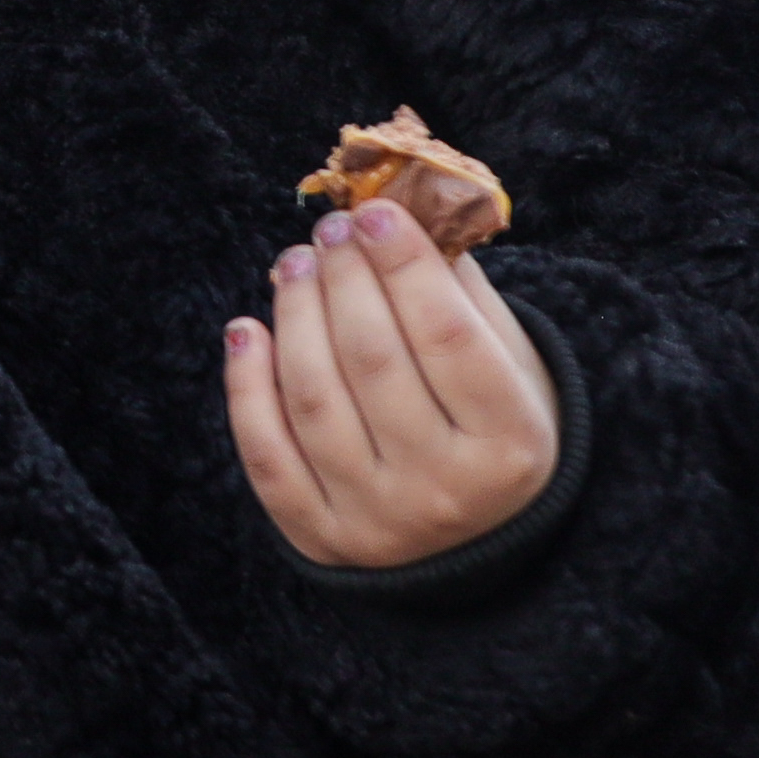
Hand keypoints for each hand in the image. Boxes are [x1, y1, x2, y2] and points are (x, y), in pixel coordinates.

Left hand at [223, 199, 560, 569]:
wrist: (478, 545)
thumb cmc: (494, 431)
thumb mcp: (512, 366)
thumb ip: (461, 293)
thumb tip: (396, 212)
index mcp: (510, 442)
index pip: (448, 336)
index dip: (405, 266)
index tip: (373, 213)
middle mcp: (444, 489)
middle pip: (373, 360)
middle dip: (343, 279)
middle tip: (329, 229)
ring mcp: (377, 519)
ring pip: (313, 400)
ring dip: (295, 316)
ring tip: (294, 264)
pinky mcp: (319, 538)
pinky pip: (266, 455)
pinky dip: (246, 386)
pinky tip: (247, 331)